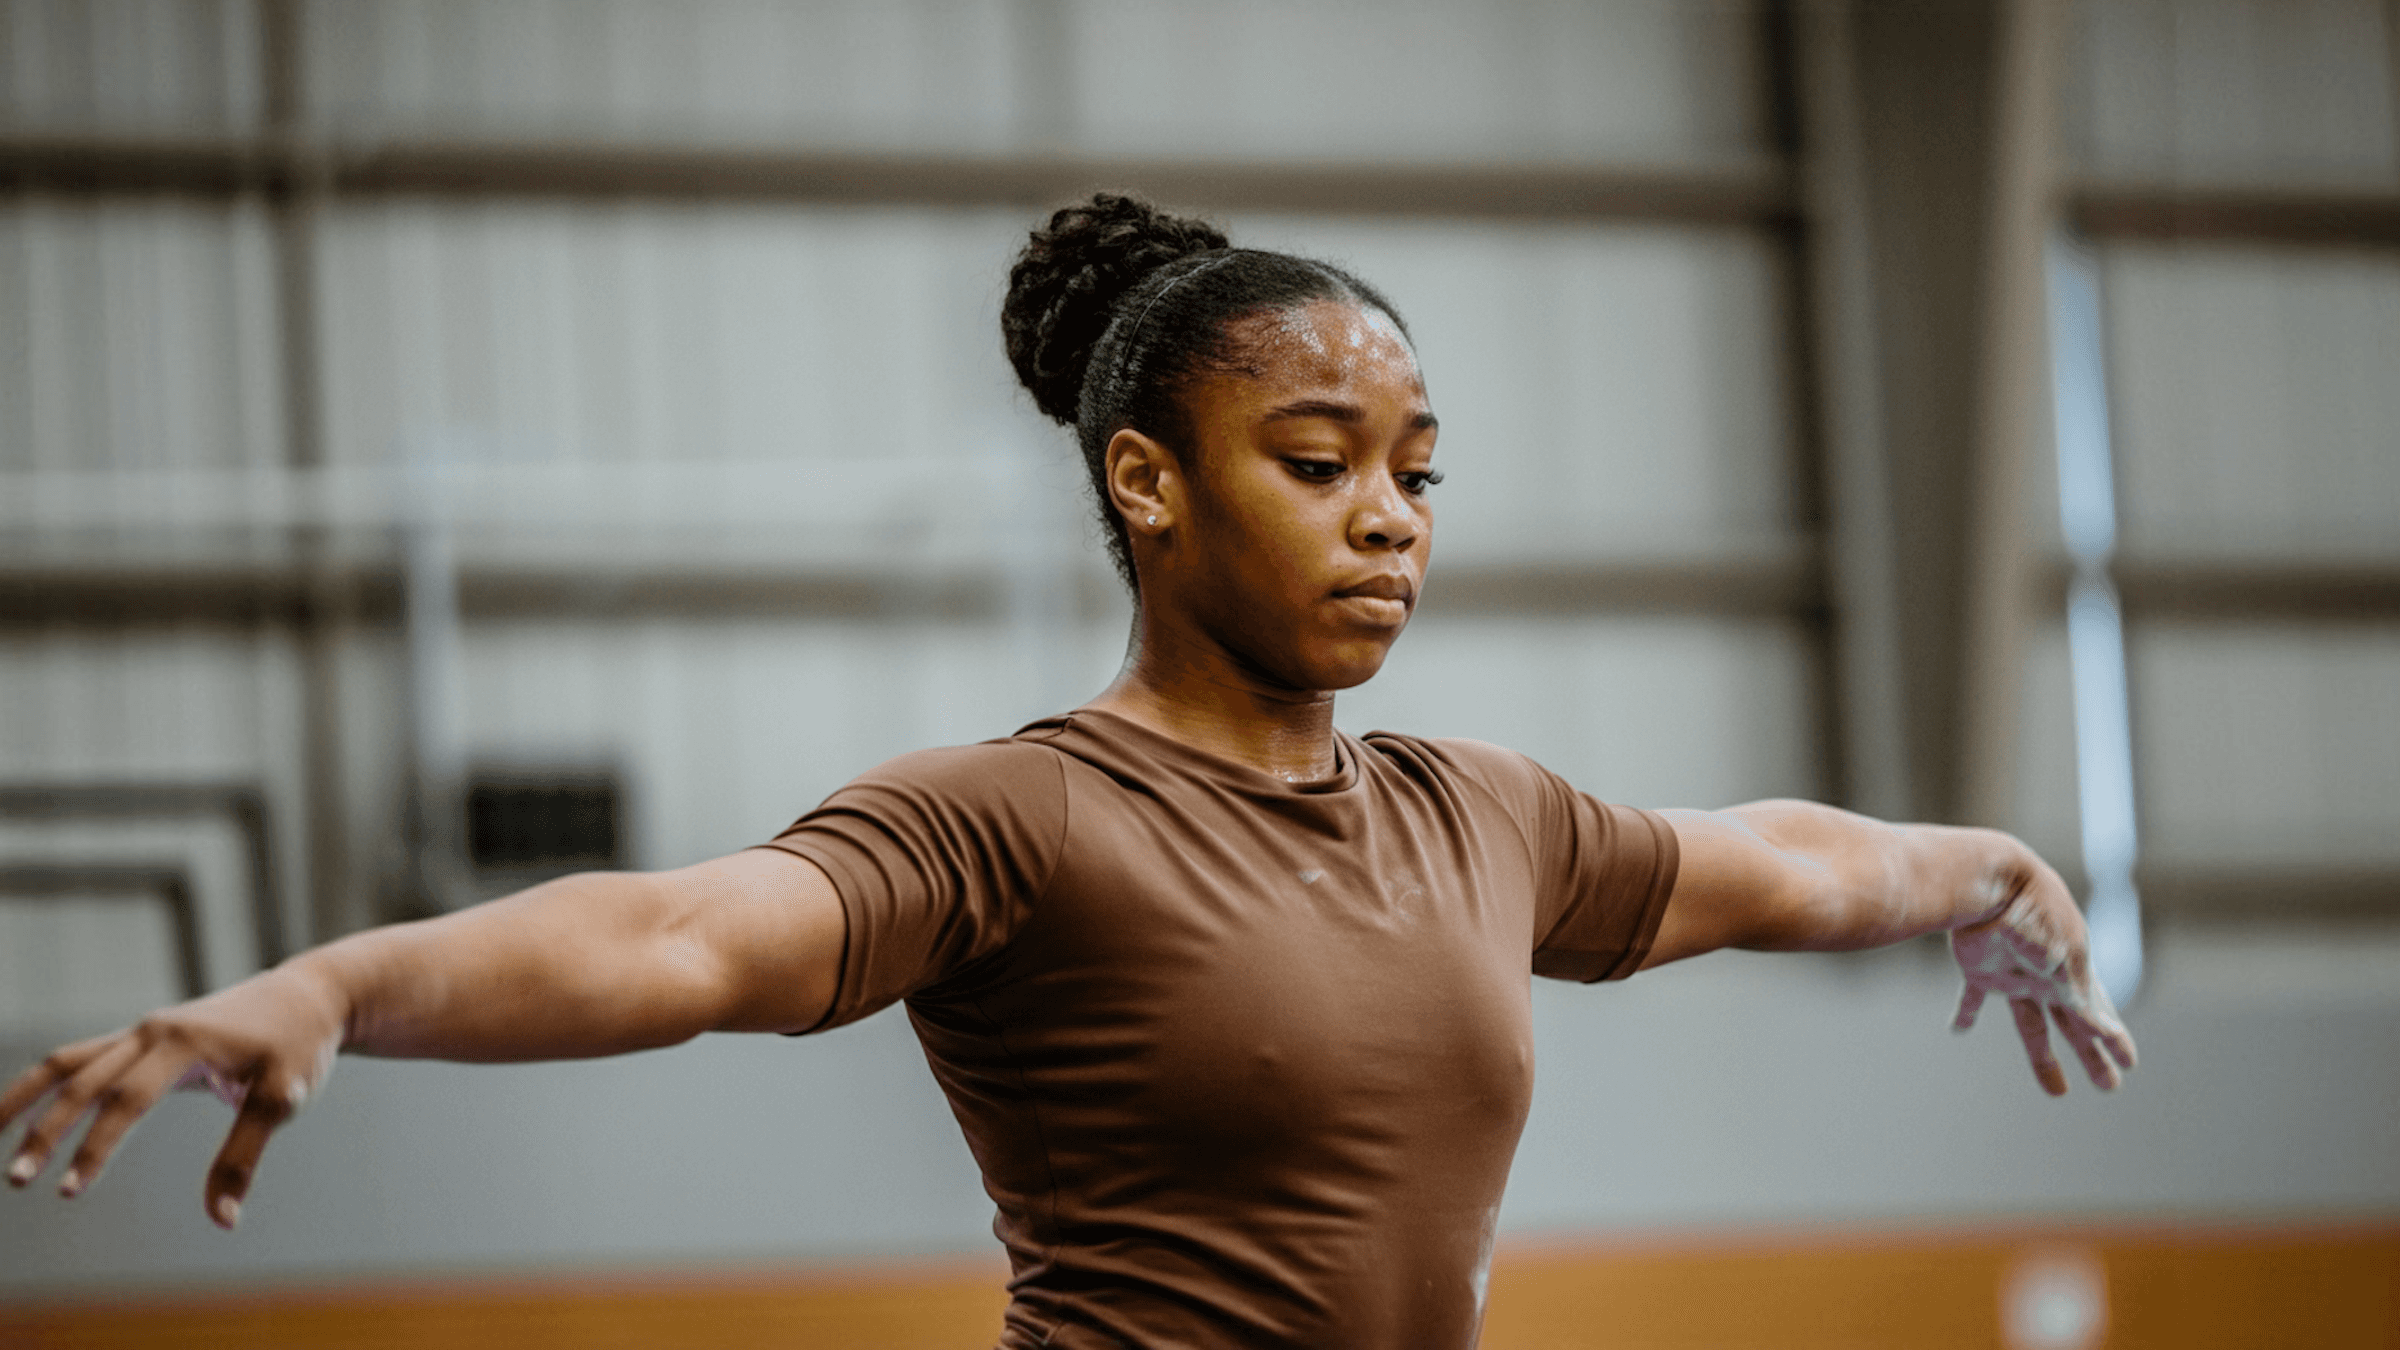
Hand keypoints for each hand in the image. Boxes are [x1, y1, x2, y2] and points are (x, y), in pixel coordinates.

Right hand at [1, 962, 345, 1228]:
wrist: (309, 995)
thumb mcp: (285, 1097)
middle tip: (19, 1181)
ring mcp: (144, 1031)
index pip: (128, 1100)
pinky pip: (81, 1058)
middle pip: (85, 1082)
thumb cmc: (300, 1045)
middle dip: (48, 1132)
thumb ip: (245, 1155)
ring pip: (68, 1063)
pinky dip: (47, 1084)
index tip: (71, 1189)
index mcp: (185, 1042)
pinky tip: (21, 1114)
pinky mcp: (142, 1038)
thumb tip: (223, 1219)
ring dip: (26, 1099)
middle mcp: (153, 1031)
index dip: (97, 1146)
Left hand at [1949, 873, 2137, 1094]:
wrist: (1990, 880)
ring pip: (2031, 1023)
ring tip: (2058, 1090)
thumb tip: (2106, 1031)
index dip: (2114, 1041)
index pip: (2099, 1014)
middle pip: (2072, 1026)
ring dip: (2043, 1056)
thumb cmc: (2035, 913)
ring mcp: (2013, 973)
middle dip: (2092, 1056)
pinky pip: (1971, 996)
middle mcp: (2047, 976)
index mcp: (2073, 972)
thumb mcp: (2067, 955)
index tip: (2129, 1064)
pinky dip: (1964, 1013)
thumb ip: (2082, 996)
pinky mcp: (1979, 967)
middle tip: (2110, 1087)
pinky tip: (1957, 1029)